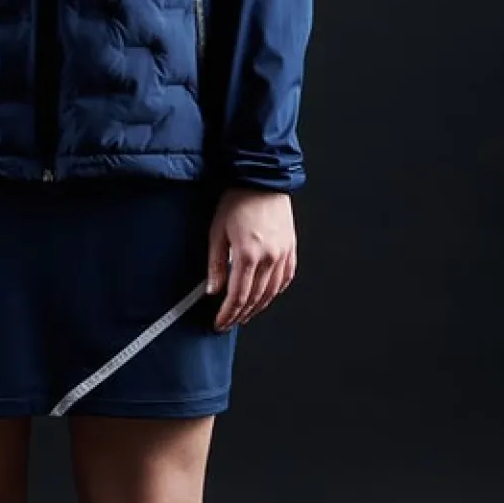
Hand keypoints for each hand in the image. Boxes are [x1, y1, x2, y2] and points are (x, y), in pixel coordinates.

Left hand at [205, 186, 296, 330]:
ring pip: (271, 293)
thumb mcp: (217, 232)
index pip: (237, 296)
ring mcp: (283, 255)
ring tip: (245, 315)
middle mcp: (269, 258)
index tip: (219, 322)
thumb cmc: (237, 200)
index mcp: (248, 255)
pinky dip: (275, 292)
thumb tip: (212, 290)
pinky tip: (266, 297)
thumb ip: (215, 264)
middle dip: (240, 315)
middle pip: (255, 299)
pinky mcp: (291, 249)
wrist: (262, 179)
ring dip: (257, 308)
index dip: (227, 314)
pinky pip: (285, 279)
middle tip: (229, 323)